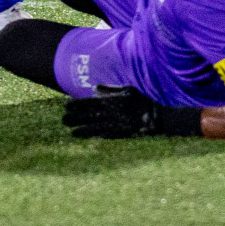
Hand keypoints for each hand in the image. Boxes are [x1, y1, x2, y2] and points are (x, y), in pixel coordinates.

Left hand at [62, 89, 197, 138]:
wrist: (161, 117)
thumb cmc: (144, 100)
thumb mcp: (129, 89)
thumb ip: (111, 89)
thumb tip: (94, 89)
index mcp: (115, 101)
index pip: (92, 103)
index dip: (79, 104)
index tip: (66, 105)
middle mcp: (115, 114)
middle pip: (92, 116)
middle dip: (77, 118)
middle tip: (63, 119)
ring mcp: (119, 125)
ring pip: (97, 127)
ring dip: (83, 129)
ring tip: (71, 131)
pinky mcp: (123, 134)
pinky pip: (107, 136)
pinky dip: (96, 136)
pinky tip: (86, 137)